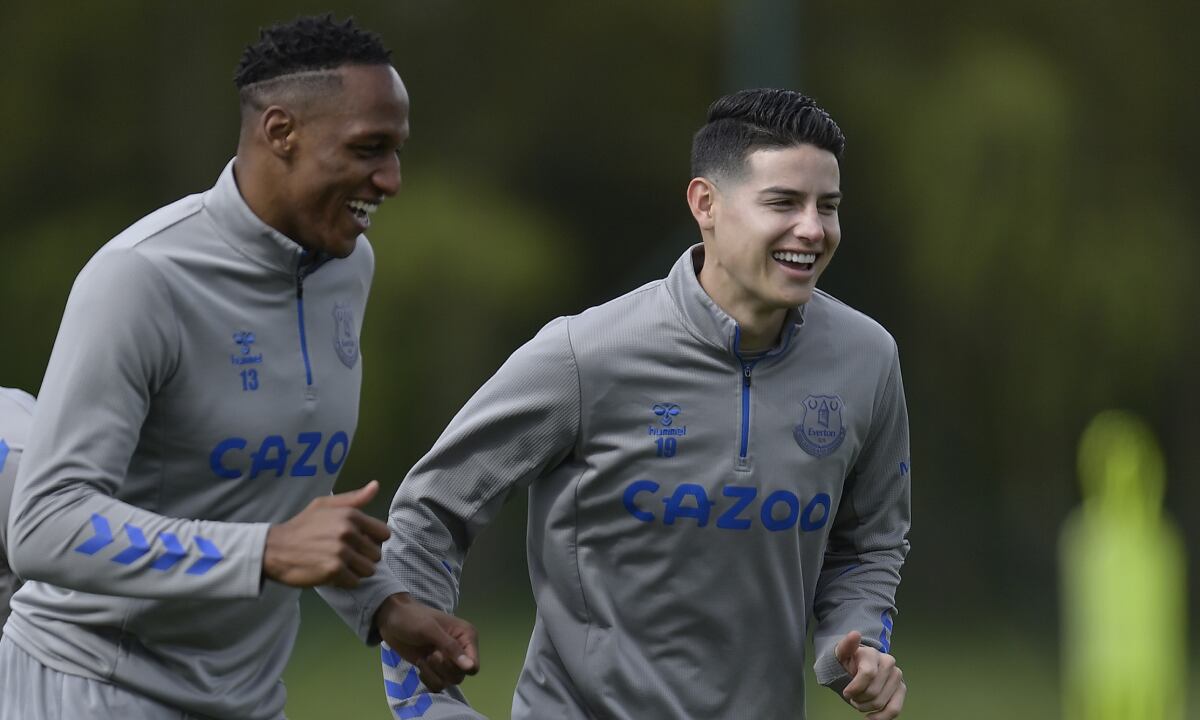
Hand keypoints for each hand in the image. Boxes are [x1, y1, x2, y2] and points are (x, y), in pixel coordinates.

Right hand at [263, 480, 390, 587]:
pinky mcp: (333, 570)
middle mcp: (348, 532)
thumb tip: (376, 485)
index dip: (373, 540)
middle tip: (344, 556)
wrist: (274, 548)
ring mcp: (341, 551)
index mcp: (350, 515)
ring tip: (338, 564)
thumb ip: (353, 499)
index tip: (358, 543)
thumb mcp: (325, 505)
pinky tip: (331, 573)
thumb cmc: (301, 526)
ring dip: (355, 571)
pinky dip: (345, 582)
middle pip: (376, 554)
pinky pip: (354, 582)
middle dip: (363, 558)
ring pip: (368, 570)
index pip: (384, 534)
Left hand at [375, 593, 478, 691]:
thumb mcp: (431, 630)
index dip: (460, 667)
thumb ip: (451, 648)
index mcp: (466, 637)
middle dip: (442, 669)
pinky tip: (420, 665)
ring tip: (423, 659)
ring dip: (433, 673)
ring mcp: (447, 661)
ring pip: (448, 682)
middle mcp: (460, 650)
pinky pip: (438, 685)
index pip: (473, 665)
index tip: (443, 655)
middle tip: (430, 655)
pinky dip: (428, 679)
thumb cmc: (412, 618)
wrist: (392, 619)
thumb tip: (470, 667)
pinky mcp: (435, 668)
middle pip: (460, 676)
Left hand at [835, 631, 906, 718]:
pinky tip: (870, 718)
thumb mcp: (841, 654)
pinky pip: (894, 709)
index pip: (867, 674)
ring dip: (866, 707)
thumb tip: (855, 634)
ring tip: (859, 702)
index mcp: (873, 653)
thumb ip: (846, 646)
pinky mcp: (902, 689)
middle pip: (873, 692)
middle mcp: (889, 662)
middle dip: (858, 699)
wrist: (857, 667)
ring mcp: (897, 676)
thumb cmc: (848, 662)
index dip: (854, 688)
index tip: (846, 692)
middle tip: (852, 697)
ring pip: (881, 702)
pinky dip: (881, 718)